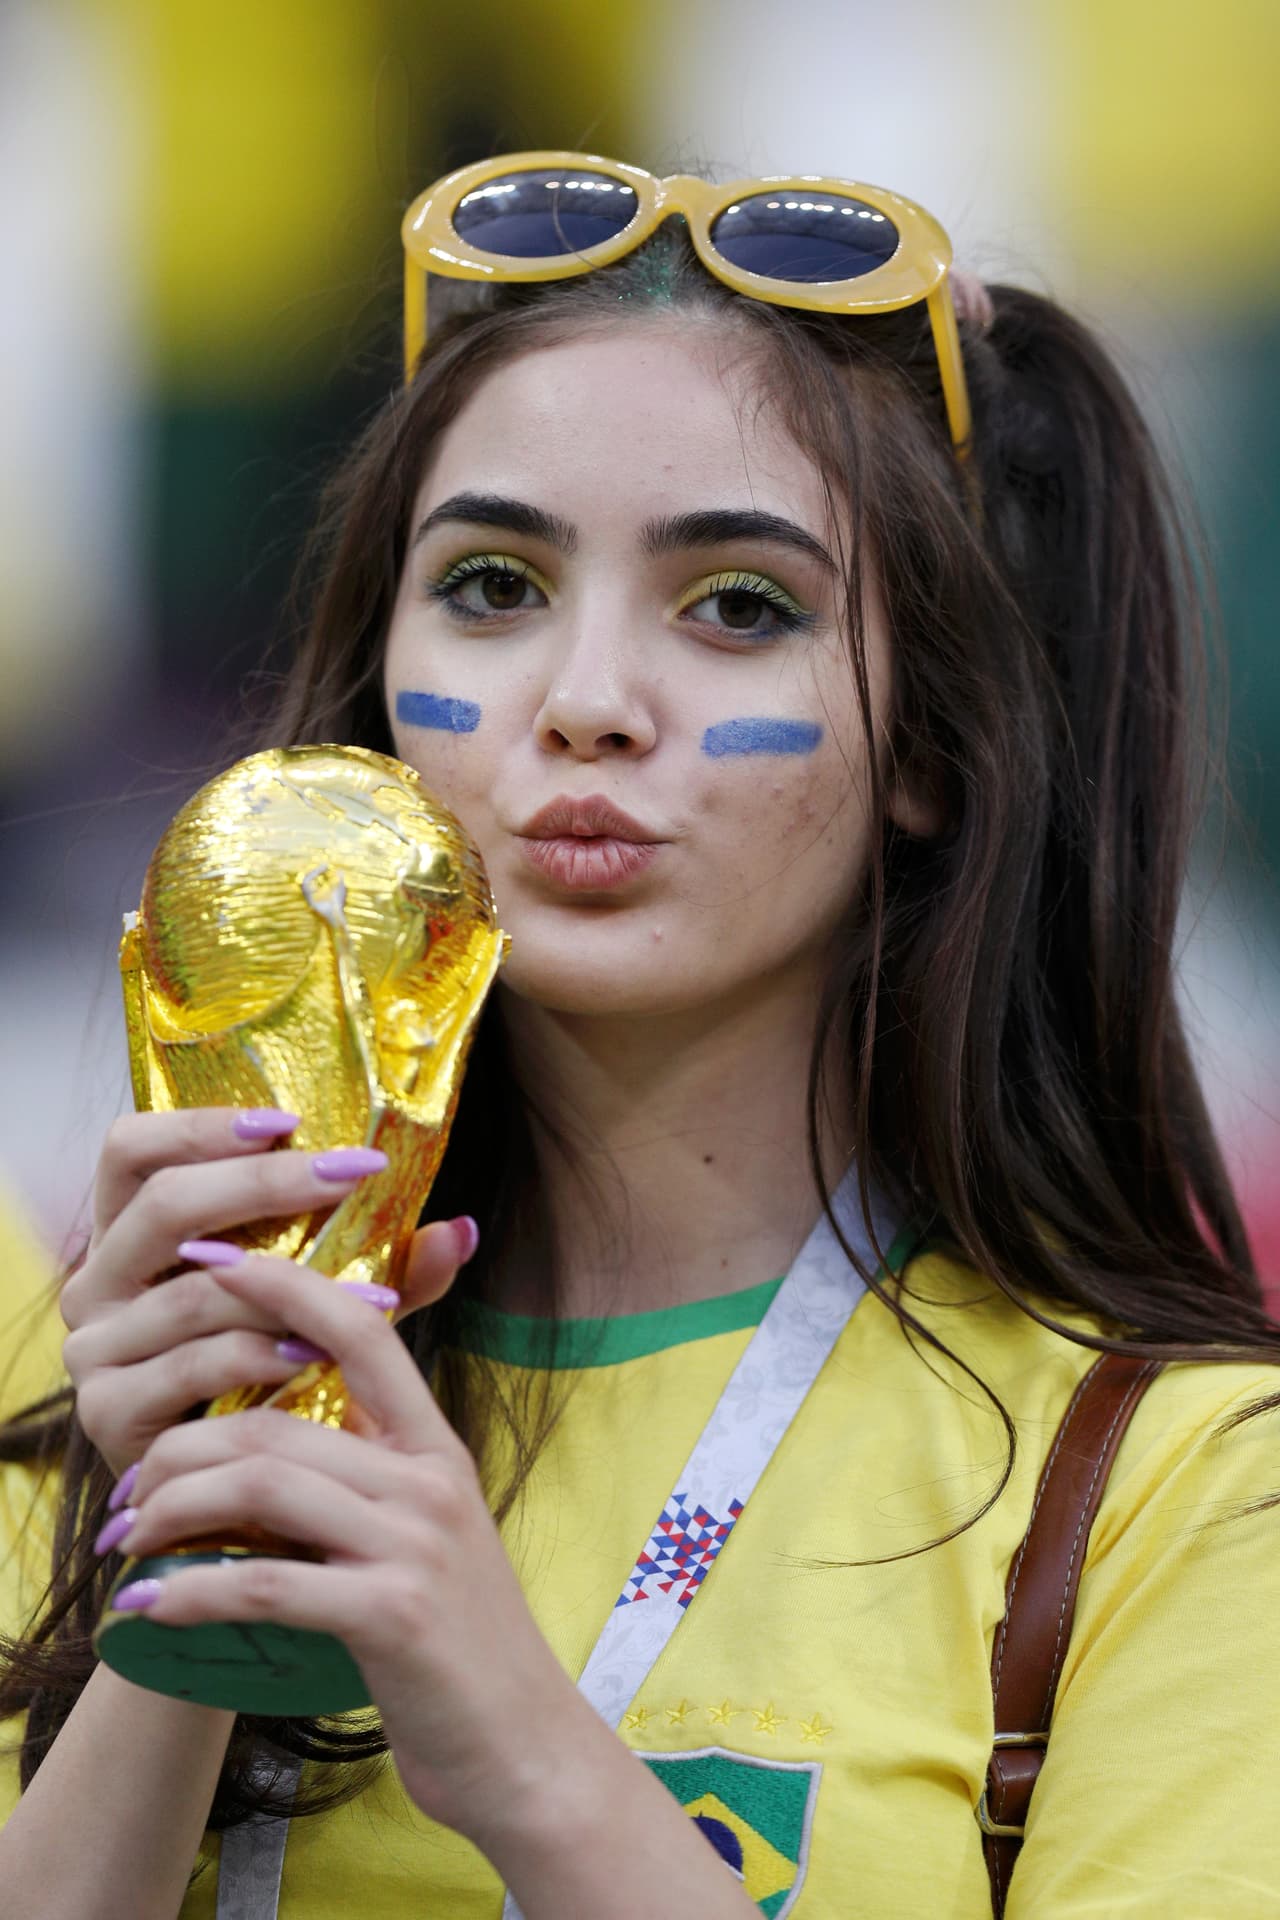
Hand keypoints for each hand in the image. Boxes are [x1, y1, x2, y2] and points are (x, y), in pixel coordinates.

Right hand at [61, 1108, 461, 1477]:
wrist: (243, 1494)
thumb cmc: (280, 1371)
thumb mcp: (334, 1304)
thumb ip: (391, 1266)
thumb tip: (462, 1231)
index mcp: (130, 1233)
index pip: (131, 1149)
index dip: (200, 1126)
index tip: (289, 1122)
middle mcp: (97, 1282)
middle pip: (164, 1204)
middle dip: (263, 1185)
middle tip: (345, 1175)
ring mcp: (95, 1349)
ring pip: (188, 1291)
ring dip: (282, 1283)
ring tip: (357, 1282)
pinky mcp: (108, 1413)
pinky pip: (189, 1366)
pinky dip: (257, 1356)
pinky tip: (311, 1353)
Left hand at [97, 1250, 590, 1852]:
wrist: (523, 1747)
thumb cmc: (459, 1642)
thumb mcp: (429, 1534)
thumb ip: (374, 1473)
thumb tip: (287, 1432)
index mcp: (435, 1449)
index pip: (362, 1333)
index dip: (286, 1286)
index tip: (213, 1265)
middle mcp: (428, 1481)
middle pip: (277, 1422)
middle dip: (181, 1447)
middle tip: (129, 1487)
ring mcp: (414, 1545)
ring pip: (262, 1485)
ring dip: (172, 1509)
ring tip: (129, 1539)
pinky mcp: (392, 1616)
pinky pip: (266, 1582)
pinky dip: (191, 1592)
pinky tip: (150, 1607)